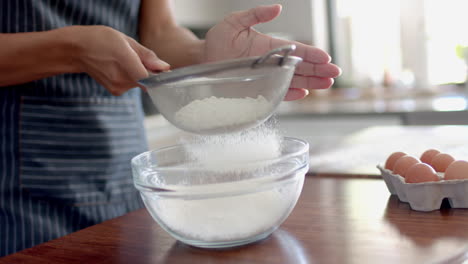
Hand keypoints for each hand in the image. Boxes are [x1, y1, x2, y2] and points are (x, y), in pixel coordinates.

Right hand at [73, 26, 169, 94]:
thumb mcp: (126, 41)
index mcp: (127, 64)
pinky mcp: (116, 92)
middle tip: (134, 57)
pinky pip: (131, 85)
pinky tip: (118, 67)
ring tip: (122, 60)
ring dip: (138, 73)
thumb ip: (148, 56)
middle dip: (147, 70)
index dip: (160, 73)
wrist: (76, 50)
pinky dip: (130, 77)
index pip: (154, 77)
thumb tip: (165, 68)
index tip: (161, 68)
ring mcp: (119, 88)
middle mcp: (123, 80)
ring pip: (140, 82)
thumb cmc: (101, 40)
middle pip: (148, 79)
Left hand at [203, 5, 340, 100]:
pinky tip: (303, 93)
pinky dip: (290, 94)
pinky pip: (277, 93)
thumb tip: (277, 8)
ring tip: (326, 84)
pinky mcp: (257, 89)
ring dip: (311, 82)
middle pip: (300, 67)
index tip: (326, 58)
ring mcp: (266, 77)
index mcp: (270, 46)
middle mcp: (272, 62)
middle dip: (318, 70)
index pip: (296, 50)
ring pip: (293, 80)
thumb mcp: (235, 22)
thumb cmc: (218, 40)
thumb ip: (256, 15)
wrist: (203, 59)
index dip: (312, 54)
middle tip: (334, 74)